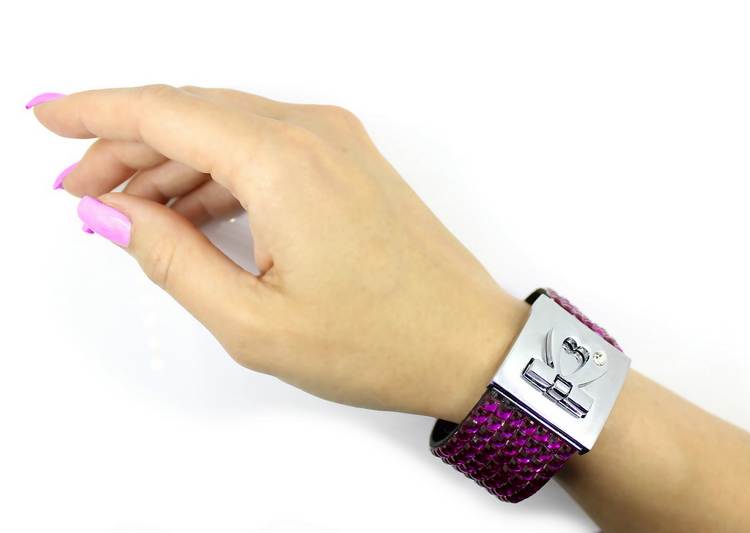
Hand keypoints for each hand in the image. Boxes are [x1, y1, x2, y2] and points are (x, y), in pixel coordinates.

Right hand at [32, 85, 529, 421]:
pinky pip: (266, 147)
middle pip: (193, 115)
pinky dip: (219, 171)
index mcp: (283, 164)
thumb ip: (172, 260)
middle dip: (128, 145)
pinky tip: (190, 209)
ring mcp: (337, 142)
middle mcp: (312, 133)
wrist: (468, 342)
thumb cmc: (380, 341)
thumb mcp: (254, 322)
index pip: (165, 112)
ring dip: (172, 160)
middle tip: (81, 190)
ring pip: (228, 129)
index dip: (97, 114)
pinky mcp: (350, 160)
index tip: (51, 121)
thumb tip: (114, 214)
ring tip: (127, 208)